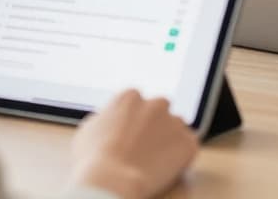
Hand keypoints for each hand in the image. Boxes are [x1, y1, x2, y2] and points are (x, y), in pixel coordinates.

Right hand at [71, 90, 198, 198]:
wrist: (112, 181)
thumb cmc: (93, 160)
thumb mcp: (88, 130)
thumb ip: (105, 118)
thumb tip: (110, 120)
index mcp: (130, 97)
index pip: (137, 104)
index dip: (133, 122)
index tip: (130, 136)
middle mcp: (156, 104)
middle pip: (159, 112)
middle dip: (154, 127)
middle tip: (143, 148)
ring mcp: (175, 123)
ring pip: (175, 128)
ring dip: (168, 140)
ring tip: (152, 162)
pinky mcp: (189, 143)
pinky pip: (188, 147)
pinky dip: (180, 157)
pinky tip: (163, 168)